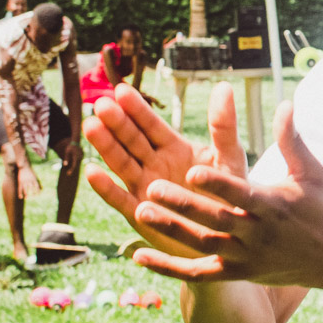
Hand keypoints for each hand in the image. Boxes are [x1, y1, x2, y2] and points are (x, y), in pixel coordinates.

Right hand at [18, 161, 41, 198]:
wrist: (24, 167)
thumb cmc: (30, 172)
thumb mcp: (35, 177)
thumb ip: (38, 183)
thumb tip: (42, 188)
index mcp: (34, 179)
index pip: (37, 186)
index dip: (38, 191)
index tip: (38, 195)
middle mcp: (30, 181)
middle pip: (32, 188)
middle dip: (32, 193)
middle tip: (33, 197)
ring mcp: (24, 182)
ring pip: (25, 189)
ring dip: (26, 194)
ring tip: (26, 198)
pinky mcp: (20, 182)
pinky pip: (20, 189)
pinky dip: (20, 193)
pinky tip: (20, 197)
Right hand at [84, 82, 246, 259]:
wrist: (229, 236)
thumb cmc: (232, 194)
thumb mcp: (230, 158)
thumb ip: (223, 126)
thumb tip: (223, 86)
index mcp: (175, 148)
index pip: (152, 125)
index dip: (137, 109)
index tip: (121, 90)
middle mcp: (155, 165)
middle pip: (132, 140)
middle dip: (117, 123)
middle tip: (101, 104)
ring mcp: (144, 188)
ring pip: (121, 164)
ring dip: (106, 146)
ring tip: (91, 126)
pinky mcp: (140, 214)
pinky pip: (120, 199)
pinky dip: (106, 188)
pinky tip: (93, 172)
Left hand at [128, 101, 322, 289]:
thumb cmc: (320, 206)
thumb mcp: (311, 172)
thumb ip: (292, 139)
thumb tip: (284, 103)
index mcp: (274, 205)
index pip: (241, 194)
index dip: (217, 185)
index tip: (192, 170)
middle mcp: (258, 233)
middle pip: (216, 220)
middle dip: (184, 205)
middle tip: (150, 187)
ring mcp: (246, 257)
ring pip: (202, 246)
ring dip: (171, 231)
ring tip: (140, 212)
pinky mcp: (237, 274)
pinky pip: (198, 274)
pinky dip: (168, 267)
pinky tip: (138, 255)